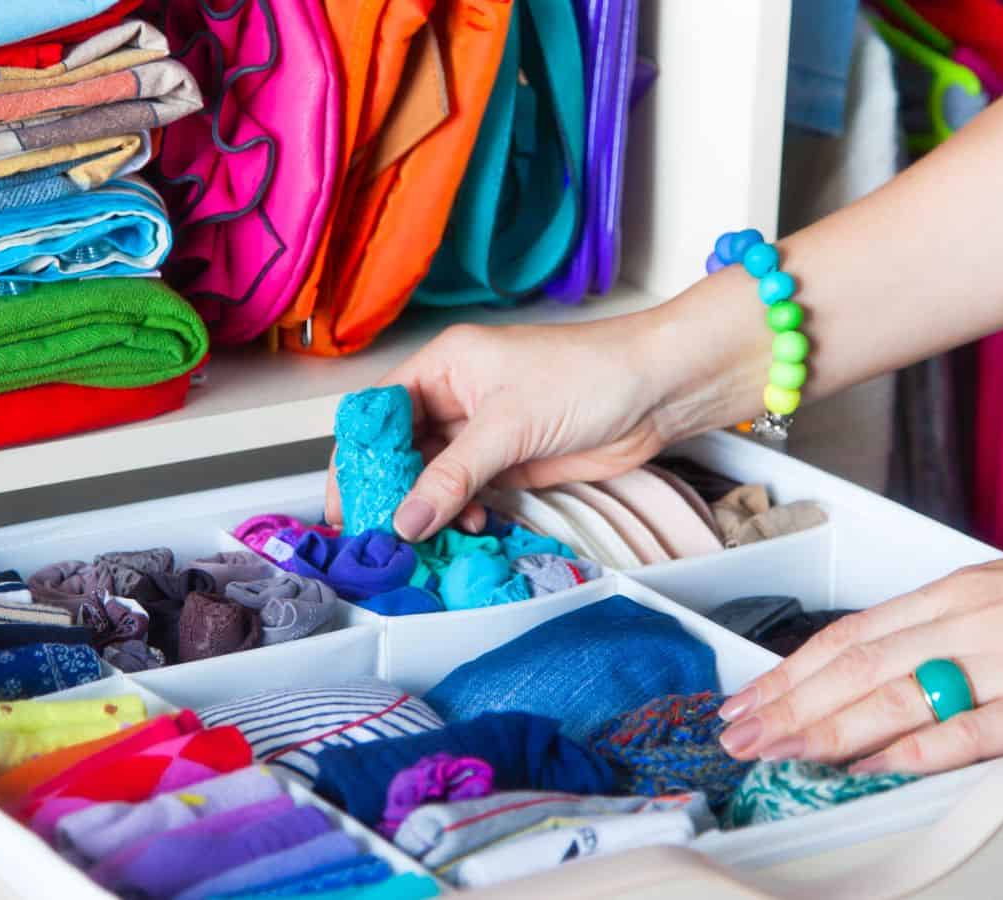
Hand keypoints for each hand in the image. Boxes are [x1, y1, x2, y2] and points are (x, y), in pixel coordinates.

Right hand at [325, 310, 748, 540]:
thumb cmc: (587, 377)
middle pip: (402, 448)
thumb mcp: (508, 425)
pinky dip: (462, 512)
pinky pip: (469, 491)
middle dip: (390, 491)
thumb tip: (405, 520)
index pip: (380, 411)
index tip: (345, 499)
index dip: (358, 455)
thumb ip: (453, 475)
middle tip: (376, 532)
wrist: (657, 390)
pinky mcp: (511, 460)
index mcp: (444, 365)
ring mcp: (484, 430)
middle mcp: (456, 395)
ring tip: (427, 537)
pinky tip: (469, 526)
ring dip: (428, 508)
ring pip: (434, 476)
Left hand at [716, 520, 1002, 774]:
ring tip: (778, 752)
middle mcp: (966, 622)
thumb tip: (874, 666)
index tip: (747, 698)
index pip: (847, 635)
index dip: (788, 670)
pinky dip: (913, 749)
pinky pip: (970, 730)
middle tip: (739, 736)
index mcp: (952, 594)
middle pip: (854, 665)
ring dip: (825, 726)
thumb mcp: (1001, 591)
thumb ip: (938, 627)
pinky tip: (869, 766)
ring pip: (894, 694)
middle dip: (787, 703)